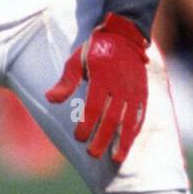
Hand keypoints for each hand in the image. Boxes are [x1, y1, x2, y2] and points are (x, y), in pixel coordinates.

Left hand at [45, 12, 148, 163]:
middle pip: (111, 118)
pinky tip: (129, 141)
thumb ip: (66, 82)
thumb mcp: (75, 61)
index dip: (86, 125)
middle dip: (102, 138)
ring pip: (129, 120)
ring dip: (122, 140)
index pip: (93, 108)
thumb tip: (50, 99)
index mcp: (102, 79)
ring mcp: (134, 89)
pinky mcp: (143, 91)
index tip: (79, 137)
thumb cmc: (94, 49)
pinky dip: (135, 129)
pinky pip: (140, 113)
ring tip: (116, 158)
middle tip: (93, 154)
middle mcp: (120, 86)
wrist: (124, 35)